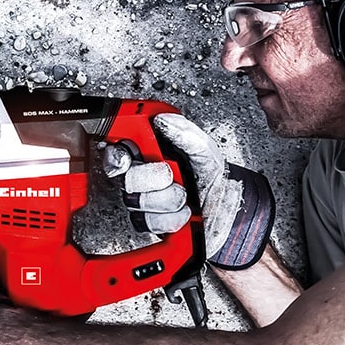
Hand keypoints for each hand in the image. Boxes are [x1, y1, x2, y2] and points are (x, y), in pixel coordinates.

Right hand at [103, 114, 273, 269]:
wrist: (228, 211)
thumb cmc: (214, 178)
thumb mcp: (205, 149)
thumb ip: (185, 132)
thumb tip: (163, 120)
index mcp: (149, 153)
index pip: (117, 150)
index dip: (116, 154)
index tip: (128, 157)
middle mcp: (141, 177)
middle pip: (126, 178)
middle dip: (155, 179)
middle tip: (173, 176)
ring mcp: (143, 202)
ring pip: (138, 202)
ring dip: (169, 200)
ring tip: (185, 197)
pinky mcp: (149, 223)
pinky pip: (148, 223)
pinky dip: (172, 219)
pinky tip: (183, 213)